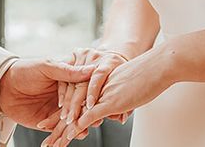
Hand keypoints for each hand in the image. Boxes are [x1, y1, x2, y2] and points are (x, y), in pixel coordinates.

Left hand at [0, 58, 95, 128]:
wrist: (2, 87)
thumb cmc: (24, 70)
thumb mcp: (46, 67)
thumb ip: (67, 71)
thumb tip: (91, 69)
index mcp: (68, 77)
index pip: (82, 87)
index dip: (88, 95)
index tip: (92, 102)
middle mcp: (66, 93)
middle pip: (81, 105)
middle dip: (86, 114)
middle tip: (93, 120)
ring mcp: (59, 108)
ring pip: (73, 119)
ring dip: (78, 126)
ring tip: (81, 131)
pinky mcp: (50, 121)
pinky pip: (60, 130)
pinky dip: (65, 136)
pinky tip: (70, 138)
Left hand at [54, 49, 171, 146]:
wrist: (159, 65)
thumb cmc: (146, 75)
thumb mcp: (125, 88)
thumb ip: (117, 100)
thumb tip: (117, 116)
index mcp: (94, 80)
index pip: (73, 98)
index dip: (61, 113)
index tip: (50, 127)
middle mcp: (93, 84)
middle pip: (70, 106)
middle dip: (56, 124)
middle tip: (45, 138)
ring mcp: (101, 91)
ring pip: (77, 111)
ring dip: (64, 128)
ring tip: (54, 142)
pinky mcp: (110, 98)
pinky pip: (91, 111)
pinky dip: (80, 122)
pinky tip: (72, 132)